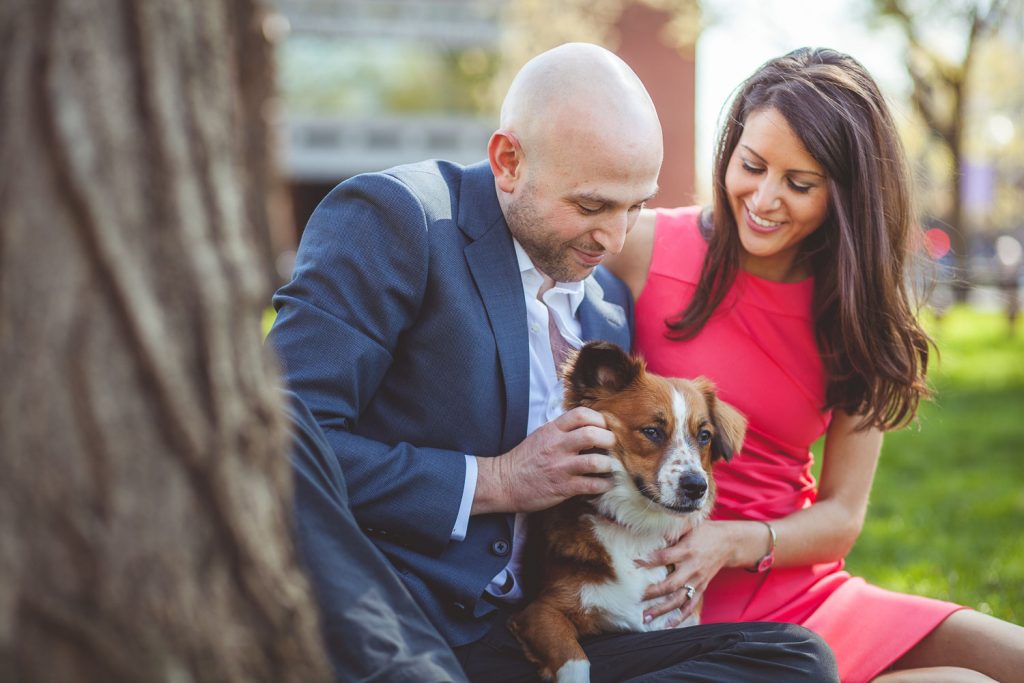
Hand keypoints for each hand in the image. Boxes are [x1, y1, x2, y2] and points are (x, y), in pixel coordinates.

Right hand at [473, 407, 617, 513]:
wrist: (504, 482)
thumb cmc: (524, 459)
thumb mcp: (541, 435)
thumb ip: (562, 430)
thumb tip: (589, 427)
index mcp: (552, 430)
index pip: (581, 414)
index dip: (598, 419)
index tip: (603, 428)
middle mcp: (557, 446)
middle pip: (592, 434)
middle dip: (609, 440)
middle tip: (611, 447)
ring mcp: (561, 467)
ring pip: (596, 462)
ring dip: (608, 465)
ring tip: (609, 467)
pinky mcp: (563, 487)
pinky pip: (592, 485)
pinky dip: (603, 485)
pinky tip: (604, 484)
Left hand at [639, 521, 731, 625]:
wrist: (729, 544)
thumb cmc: (705, 532)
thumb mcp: (690, 526)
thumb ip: (673, 530)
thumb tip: (653, 529)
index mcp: (687, 550)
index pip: (665, 557)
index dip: (649, 560)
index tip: (634, 563)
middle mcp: (692, 568)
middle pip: (671, 584)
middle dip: (653, 592)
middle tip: (637, 598)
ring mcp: (697, 581)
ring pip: (679, 600)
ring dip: (662, 610)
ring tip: (645, 618)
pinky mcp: (701, 589)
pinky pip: (690, 606)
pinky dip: (680, 617)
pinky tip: (668, 625)